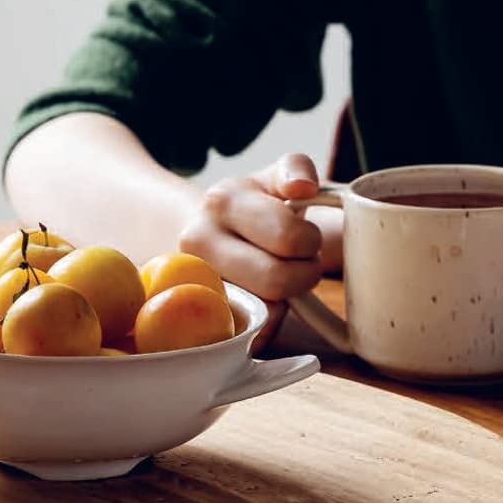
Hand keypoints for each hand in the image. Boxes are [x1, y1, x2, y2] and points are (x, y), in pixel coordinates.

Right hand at [178, 153, 327, 316]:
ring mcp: (192, 283)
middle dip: (304, 273)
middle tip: (300, 263)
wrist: (200, 234)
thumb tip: (303, 187)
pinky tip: (263, 300)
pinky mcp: (199, 320)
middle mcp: (197, 242)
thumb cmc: (251, 210)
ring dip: (286, 299)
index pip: (288, 237)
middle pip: (277, 279)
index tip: (305, 238)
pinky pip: (251, 334)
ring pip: (265, 310)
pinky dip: (268, 320)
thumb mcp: (271, 179)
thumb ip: (295, 168)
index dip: (310, 241)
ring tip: (280, 279)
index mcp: (221, 201)